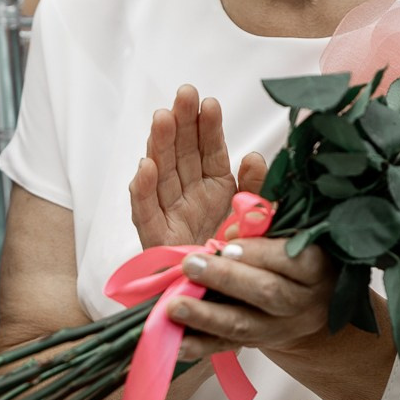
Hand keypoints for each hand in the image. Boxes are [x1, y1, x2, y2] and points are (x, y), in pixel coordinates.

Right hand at [129, 84, 266, 248]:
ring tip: (162, 118)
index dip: (208, 127)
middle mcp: (190, 196)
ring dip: (160, 145)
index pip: (210, 151)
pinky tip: (145, 166)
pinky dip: (143, 190)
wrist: (225, 306)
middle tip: (183, 94)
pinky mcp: (157, 240)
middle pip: (182, 154)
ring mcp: (171, 215)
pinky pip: (146, 213)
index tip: (209, 102)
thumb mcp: (256, 219)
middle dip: (182, 123)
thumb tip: (254, 156)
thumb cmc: (239, 259)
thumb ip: (255, 189)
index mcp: (215, 189)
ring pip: (161, 174)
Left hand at [167, 237, 337, 358]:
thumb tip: (241, 223)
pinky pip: (227, 346)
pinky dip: (200, 346)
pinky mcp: (257, 344)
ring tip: (175, 306)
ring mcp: (280, 328)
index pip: (291, 261)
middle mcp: (302, 302)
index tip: (227, 245)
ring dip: (206, 316)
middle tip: (191, 265)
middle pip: (267, 293)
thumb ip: (267, 222)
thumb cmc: (293, 255)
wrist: (309, 302)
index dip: (258, 254)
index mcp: (315, 268)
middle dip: (225, 278)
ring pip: (244, 325)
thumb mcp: (290, 232)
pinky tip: (177, 344)